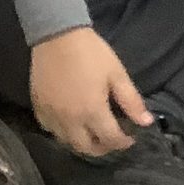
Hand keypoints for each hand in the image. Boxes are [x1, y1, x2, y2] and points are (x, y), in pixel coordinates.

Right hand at [29, 26, 149, 155]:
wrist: (57, 35)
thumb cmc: (91, 53)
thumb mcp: (117, 74)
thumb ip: (131, 101)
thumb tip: (146, 122)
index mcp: (92, 112)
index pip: (111, 140)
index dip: (123, 143)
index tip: (131, 138)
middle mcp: (70, 120)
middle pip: (87, 149)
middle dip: (103, 148)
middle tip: (112, 139)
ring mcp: (51, 116)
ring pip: (67, 143)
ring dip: (82, 143)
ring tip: (93, 133)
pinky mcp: (38, 108)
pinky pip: (50, 130)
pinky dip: (62, 133)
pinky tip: (71, 123)